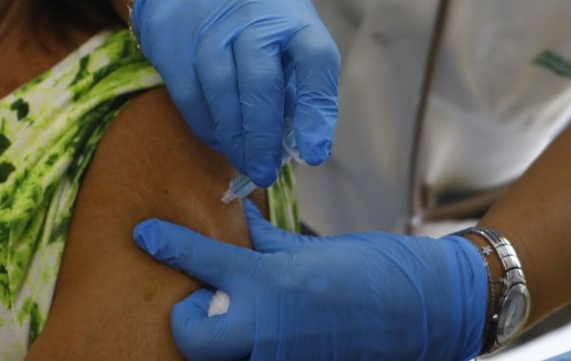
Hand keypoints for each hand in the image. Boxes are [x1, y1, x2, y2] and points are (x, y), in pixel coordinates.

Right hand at [131, 0, 339, 185]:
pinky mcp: (176, 40)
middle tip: (266, 171)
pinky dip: (208, 126)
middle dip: (264, 134)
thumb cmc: (253, 29)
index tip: (313, 153)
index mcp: (293, 13)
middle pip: (260, 77)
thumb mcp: (285, 41)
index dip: (316, 109)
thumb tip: (299, 146)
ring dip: (234, 135)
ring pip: (222, 86)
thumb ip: (295, 86)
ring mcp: (211, 23)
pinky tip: (220, 141)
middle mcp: (254, 12)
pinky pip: (191, 93)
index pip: (315, 58)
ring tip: (245, 162)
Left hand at [134, 201, 486, 360]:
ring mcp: (279, 360)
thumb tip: (235, 224)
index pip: (200, 260)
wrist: (428, 314)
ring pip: (221, 355)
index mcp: (271, 284)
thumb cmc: (376, 273)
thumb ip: (265, 243)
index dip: (165, 243)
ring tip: (248, 316)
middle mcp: (266, 330)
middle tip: (209, 299)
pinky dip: (255, 347)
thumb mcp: (313, 250)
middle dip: (191, 317)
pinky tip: (279, 330)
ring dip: (225, 337)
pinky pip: (255, 360)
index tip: (143, 233)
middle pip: (190, 333)